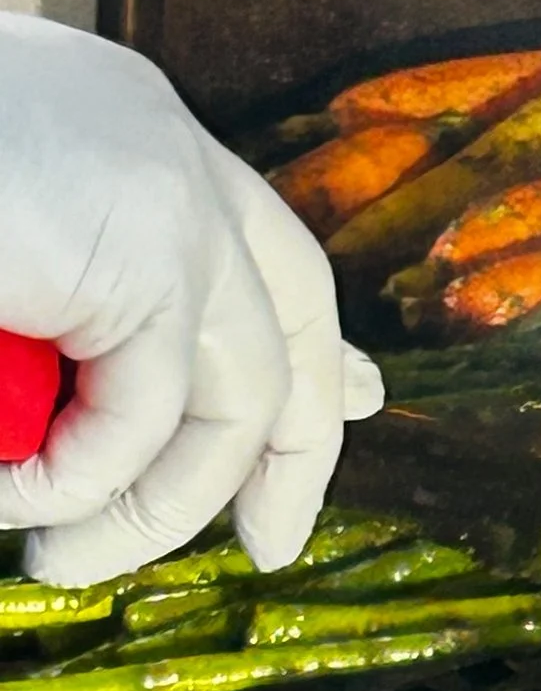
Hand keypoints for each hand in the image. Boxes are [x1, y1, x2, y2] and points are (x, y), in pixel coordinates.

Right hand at [0, 14, 382, 583]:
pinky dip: (87, 481)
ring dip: (150, 505)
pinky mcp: (145, 247)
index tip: (355, 404)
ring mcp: (163, 187)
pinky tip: (11, 495)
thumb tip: (149, 419)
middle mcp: (157, 143)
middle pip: (293, 314)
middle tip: (268, 545)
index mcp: (117, 131)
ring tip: (60, 558)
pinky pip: (157, 416)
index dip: (313, 338)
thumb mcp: (5, 277)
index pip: (260, 244)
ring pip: (233, 398)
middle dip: (297, 445)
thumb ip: (71, 334)